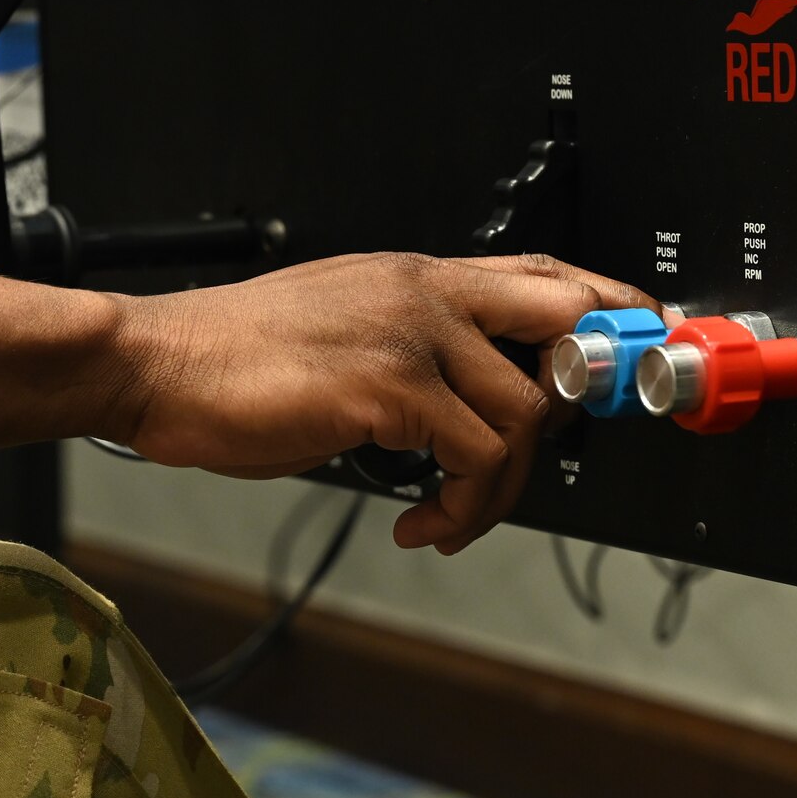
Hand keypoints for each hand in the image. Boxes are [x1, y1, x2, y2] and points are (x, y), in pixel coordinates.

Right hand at [0, 253, 659, 554]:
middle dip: (579, 396)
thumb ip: (407, 353)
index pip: (542, 272)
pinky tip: (421, 525)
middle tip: (540, 454)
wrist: (157, 366)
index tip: (639, 340)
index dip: (606, 304)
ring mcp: (409, 334)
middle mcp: (423, 293)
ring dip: (497, 491)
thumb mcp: (336, 334)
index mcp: (413, 276)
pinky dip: (461, 511)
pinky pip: (472, 459)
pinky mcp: (388, 387)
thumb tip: (462, 409)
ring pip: (521, 416)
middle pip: (561, 324)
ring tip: (448, 518)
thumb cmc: (230, 362)